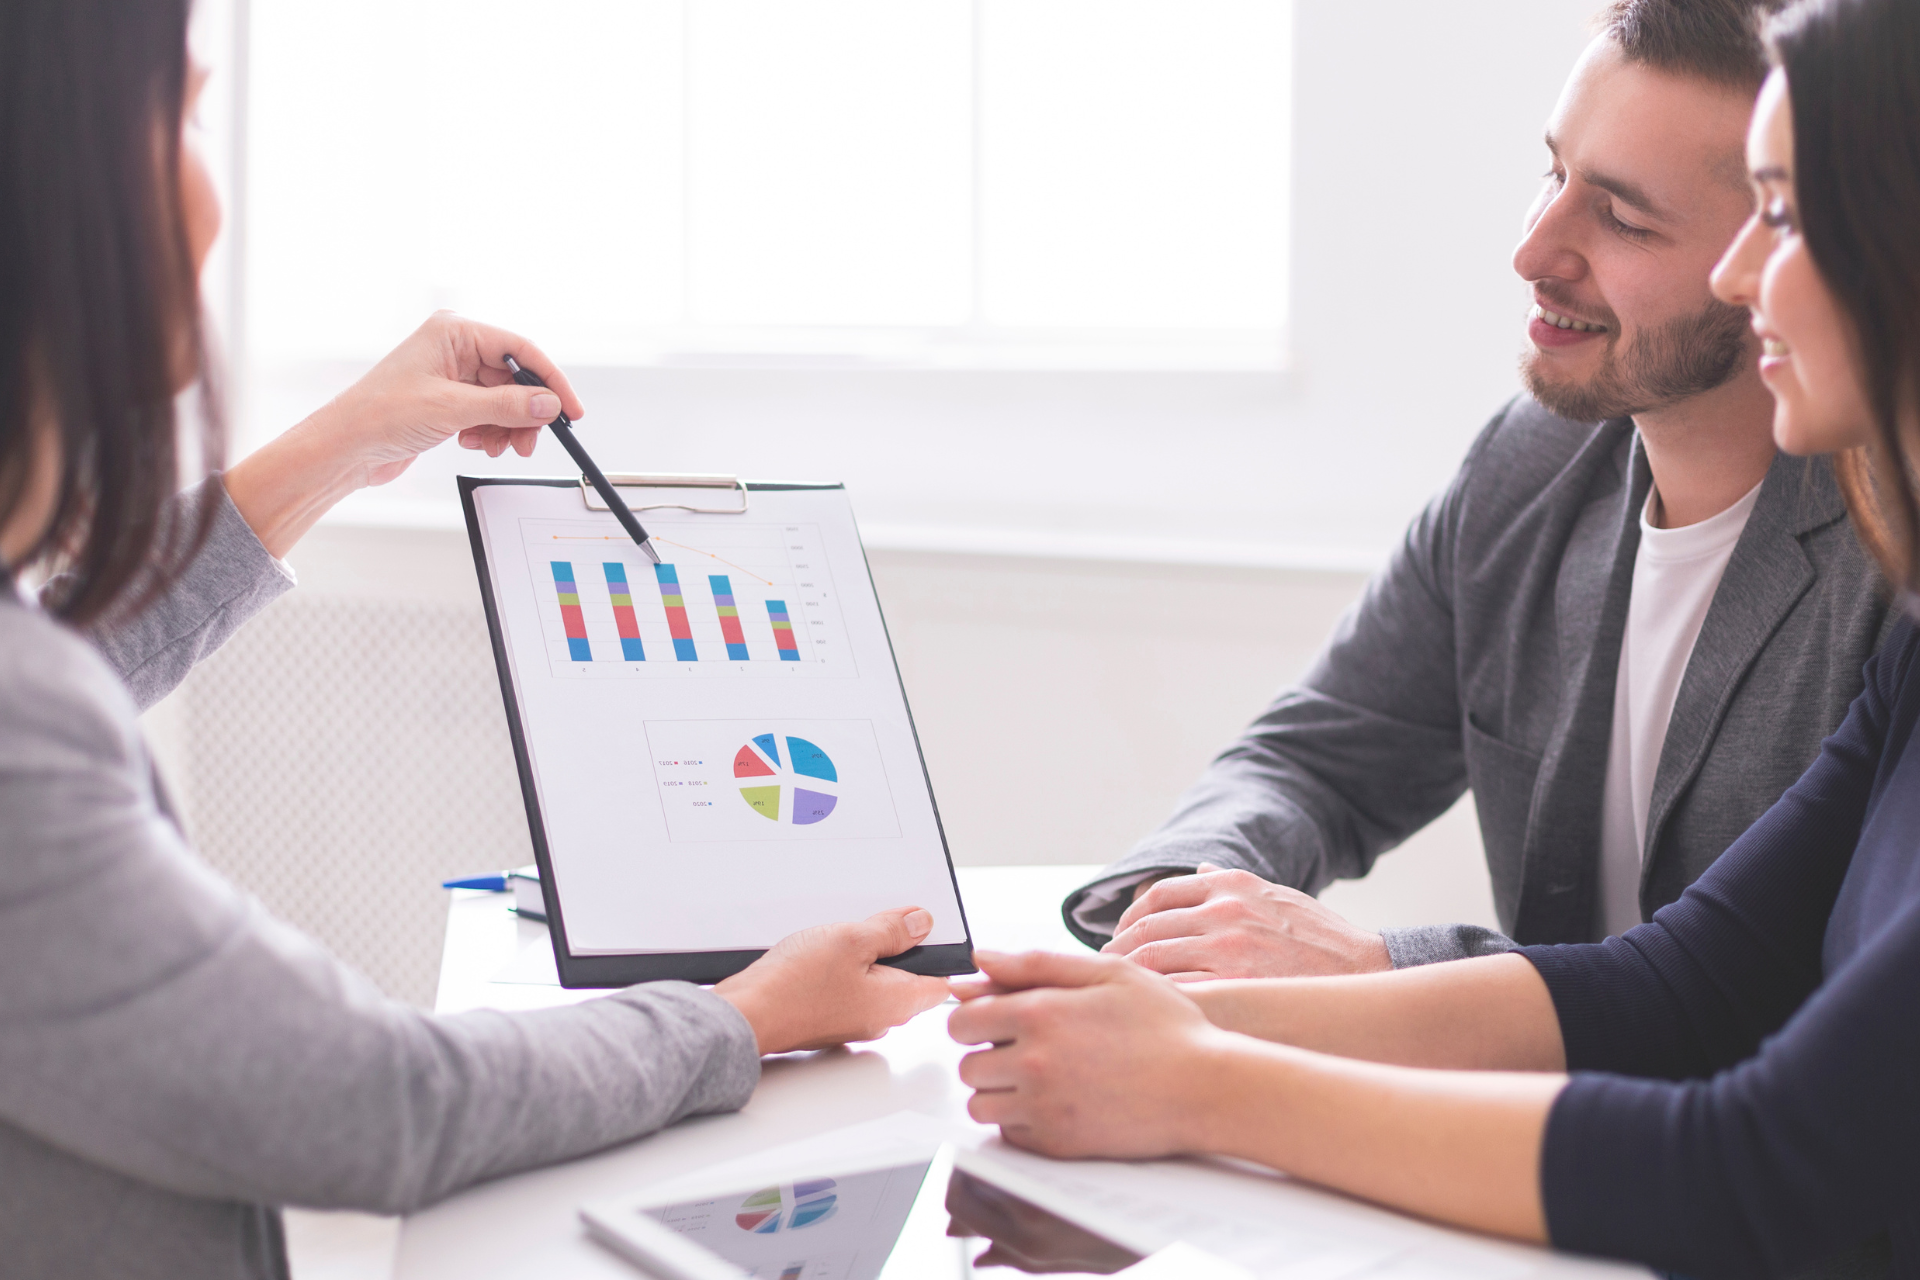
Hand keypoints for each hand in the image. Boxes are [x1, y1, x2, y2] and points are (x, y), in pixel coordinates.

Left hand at [223, 311, 586, 555]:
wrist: (345, 448)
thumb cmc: (379, 416)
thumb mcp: (452, 409)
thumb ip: (507, 406)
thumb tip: (548, 404)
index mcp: (454, 332)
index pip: (520, 349)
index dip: (550, 380)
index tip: (570, 409)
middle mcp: (455, 348)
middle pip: (515, 378)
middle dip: (525, 412)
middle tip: (530, 440)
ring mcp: (452, 375)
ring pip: (504, 400)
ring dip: (507, 427)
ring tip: (495, 446)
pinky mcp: (448, 401)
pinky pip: (489, 414)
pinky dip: (490, 432)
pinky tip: (473, 443)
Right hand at [714, 907, 949, 1054]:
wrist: (747, 1014)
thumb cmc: (795, 985)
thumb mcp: (851, 940)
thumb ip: (892, 931)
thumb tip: (921, 924)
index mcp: (897, 1002)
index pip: (940, 980)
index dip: (935, 951)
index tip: (919, 927)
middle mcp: (879, 1019)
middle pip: (906, 979)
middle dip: (896, 950)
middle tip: (872, 927)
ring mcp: (852, 1022)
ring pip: (874, 983)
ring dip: (863, 958)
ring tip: (839, 939)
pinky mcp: (827, 1020)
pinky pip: (847, 990)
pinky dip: (840, 970)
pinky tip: (819, 955)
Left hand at [947, 950, 1230, 1159]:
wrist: (1206, 1088)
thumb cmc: (1166, 1027)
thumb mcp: (1107, 973)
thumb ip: (1036, 963)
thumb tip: (980, 958)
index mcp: (1039, 1013)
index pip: (962, 1019)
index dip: (974, 1016)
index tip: (993, 1020)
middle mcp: (1033, 1062)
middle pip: (967, 1064)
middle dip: (987, 1054)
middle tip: (1024, 1047)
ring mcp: (1043, 1107)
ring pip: (981, 1104)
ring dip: (998, 1091)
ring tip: (1037, 1076)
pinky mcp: (1057, 1144)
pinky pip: (1009, 1135)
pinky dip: (1020, 1121)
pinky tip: (1053, 1102)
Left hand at [1103, 862, 1390, 979]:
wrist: (1365, 973)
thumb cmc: (1321, 939)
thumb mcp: (1277, 895)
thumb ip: (1231, 882)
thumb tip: (1196, 869)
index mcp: (1231, 885)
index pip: (1157, 895)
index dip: (1130, 919)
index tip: (1118, 938)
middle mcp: (1225, 910)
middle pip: (1147, 930)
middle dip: (1119, 951)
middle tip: (1106, 970)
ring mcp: (1228, 948)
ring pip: (1153, 960)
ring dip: (1128, 976)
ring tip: (1120, 992)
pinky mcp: (1236, 985)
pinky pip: (1175, 990)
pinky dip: (1152, 998)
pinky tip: (1145, 1011)